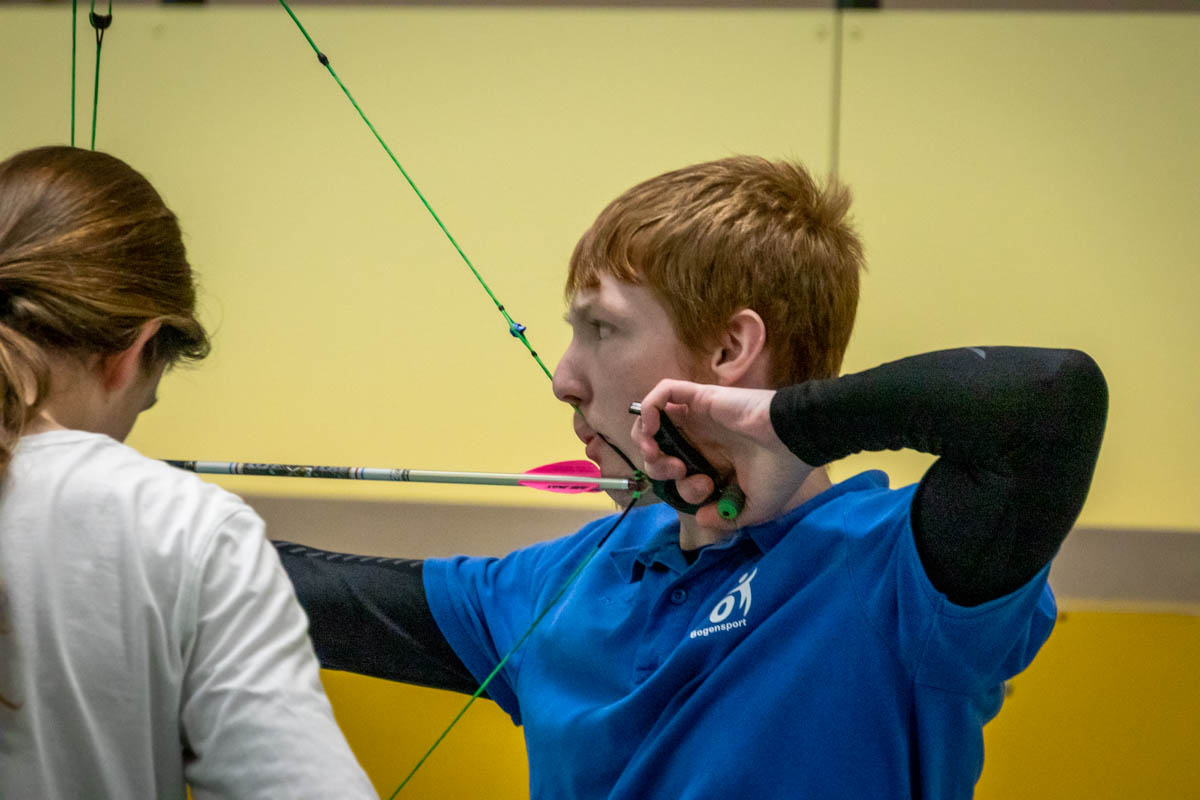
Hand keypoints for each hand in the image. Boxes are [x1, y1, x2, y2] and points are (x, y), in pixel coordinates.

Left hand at [630, 380, 813, 530]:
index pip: (677, 474)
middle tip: (677, 470)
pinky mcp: (700, 397)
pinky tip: (653, 426)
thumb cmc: (780, 472)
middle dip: (656, 466)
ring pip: (654, 419)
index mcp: (713, 462)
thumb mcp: (755, 508)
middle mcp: (702, 439)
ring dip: (645, 438)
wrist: (795, 440)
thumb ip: (727, 518)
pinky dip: (649, 406)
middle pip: (658, 449)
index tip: (701, 491)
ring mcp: (698, 417)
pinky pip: (664, 391)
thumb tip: (701, 519)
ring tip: (657, 452)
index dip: (675, 488)